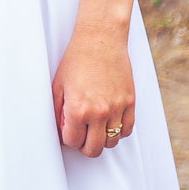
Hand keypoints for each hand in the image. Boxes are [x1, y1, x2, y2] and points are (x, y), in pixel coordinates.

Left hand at [52, 27, 134, 158]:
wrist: (100, 39)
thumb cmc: (76, 59)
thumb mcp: (58, 86)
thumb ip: (58, 112)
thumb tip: (61, 131)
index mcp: (78, 109)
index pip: (73, 142)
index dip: (68, 137)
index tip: (68, 128)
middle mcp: (99, 112)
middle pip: (94, 150)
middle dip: (84, 144)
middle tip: (81, 132)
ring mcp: (117, 108)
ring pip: (111, 142)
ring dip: (102, 138)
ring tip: (95, 124)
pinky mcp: (130, 102)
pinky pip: (127, 130)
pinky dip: (119, 130)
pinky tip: (109, 120)